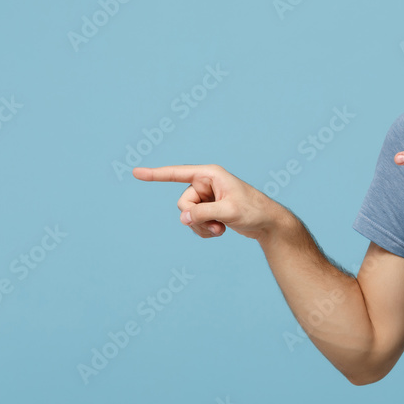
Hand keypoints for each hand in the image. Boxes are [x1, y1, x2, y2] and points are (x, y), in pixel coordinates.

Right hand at [133, 164, 275, 239]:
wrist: (268, 223)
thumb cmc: (253, 210)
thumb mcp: (228, 212)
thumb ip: (203, 214)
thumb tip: (182, 219)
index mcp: (210, 174)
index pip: (177, 174)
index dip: (155, 175)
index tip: (135, 173)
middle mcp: (206, 183)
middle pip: (183, 204)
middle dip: (195, 218)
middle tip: (216, 224)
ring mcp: (206, 197)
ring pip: (187, 216)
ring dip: (200, 227)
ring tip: (220, 229)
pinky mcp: (209, 210)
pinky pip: (194, 222)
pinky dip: (204, 230)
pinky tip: (220, 231)